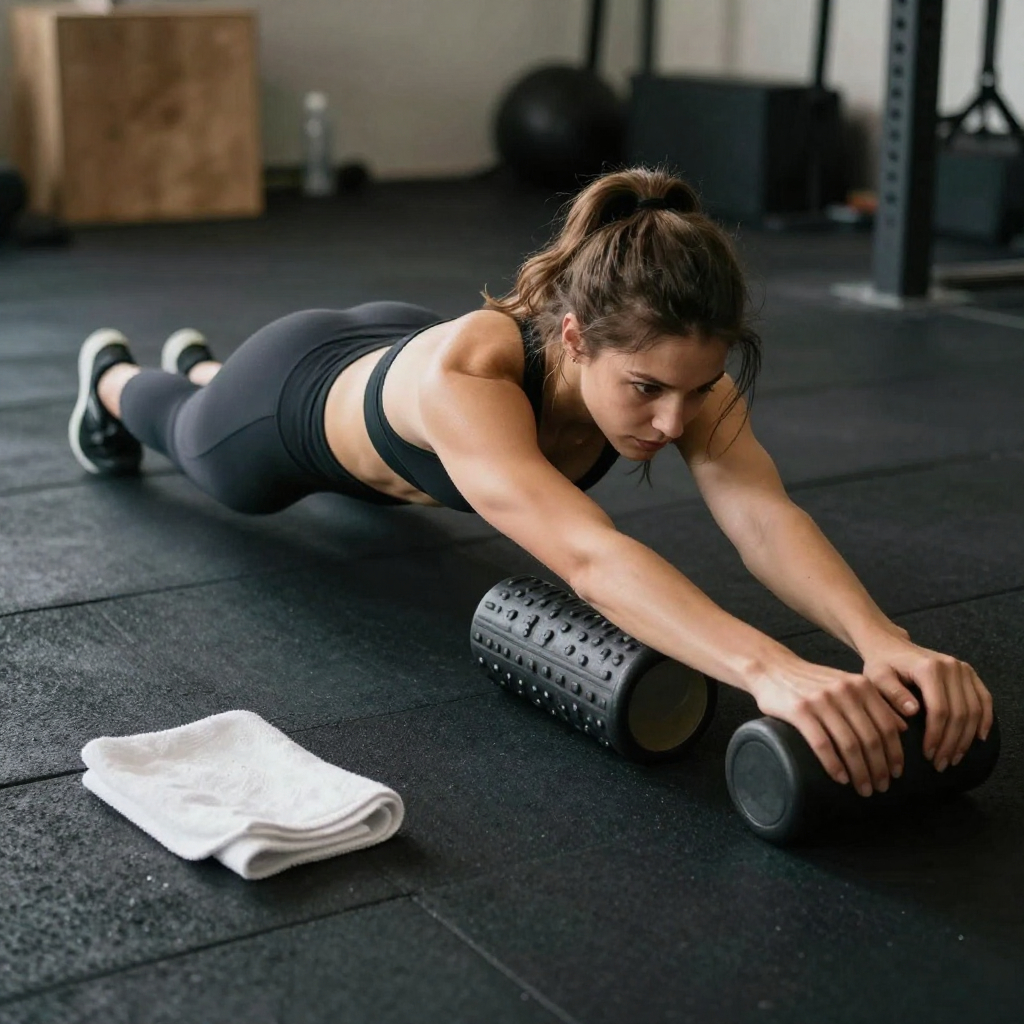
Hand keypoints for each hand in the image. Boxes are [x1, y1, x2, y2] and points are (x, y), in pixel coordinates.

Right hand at [749, 656, 910, 796]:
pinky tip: (840, 778)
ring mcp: (821, 700)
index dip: (895, 753)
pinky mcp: (799, 710)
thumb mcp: (846, 683)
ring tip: (863, 789)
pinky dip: (834, 765)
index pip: (887, 726)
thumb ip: (872, 701)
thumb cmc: (812, 681)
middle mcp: (845, 691)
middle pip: (870, 738)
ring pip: (849, 744)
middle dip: (879, 768)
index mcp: (861, 686)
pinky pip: (822, 743)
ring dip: (859, 772)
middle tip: (880, 788)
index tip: (896, 774)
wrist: (772, 668)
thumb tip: (903, 728)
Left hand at [859, 633, 993, 772]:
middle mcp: (950, 666)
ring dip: (967, 737)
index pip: (939, 709)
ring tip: (955, 757)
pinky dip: (984, 719)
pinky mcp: (969, 672)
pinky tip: (979, 738)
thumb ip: (893, 693)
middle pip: (959, 712)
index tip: (929, 755)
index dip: (937, 736)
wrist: (891, 646)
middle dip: (952, 742)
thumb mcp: (877, 678)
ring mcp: (962, 668)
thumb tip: (912, 711)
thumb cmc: (881, 665)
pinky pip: (984, 698)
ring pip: (974, 709)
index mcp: (928, 668)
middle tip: (942, 764)